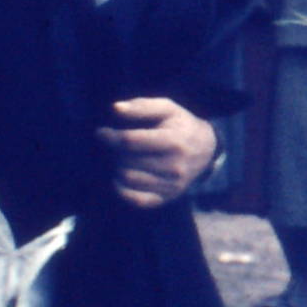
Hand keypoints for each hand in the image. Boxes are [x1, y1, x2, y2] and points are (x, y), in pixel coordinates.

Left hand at [98, 97, 217, 207]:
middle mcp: (174, 166)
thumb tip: (114, 108)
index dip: (110, 136)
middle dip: (115, 152)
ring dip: (118, 167)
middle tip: (116, 145)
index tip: (101, 132)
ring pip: (128, 179)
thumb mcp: (167, 108)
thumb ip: (141, 106)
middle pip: (127, 161)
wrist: (205, 150)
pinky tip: (121, 177)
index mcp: (174, 141)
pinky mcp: (166, 198)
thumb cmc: (180, 125)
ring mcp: (171, 185)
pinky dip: (122, 189)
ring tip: (121, 158)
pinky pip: (136, 200)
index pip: (131, 141)